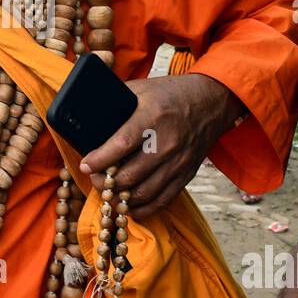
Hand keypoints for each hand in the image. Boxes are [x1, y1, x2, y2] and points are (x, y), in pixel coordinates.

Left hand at [81, 74, 244, 220]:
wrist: (211, 102)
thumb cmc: (170, 94)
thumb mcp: (141, 89)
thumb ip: (116, 102)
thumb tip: (86, 115)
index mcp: (152, 117)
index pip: (121, 145)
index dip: (100, 159)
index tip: (86, 165)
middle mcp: (167, 142)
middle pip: (129, 175)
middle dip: (105, 182)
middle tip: (95, 178)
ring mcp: (178, 162)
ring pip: (143, 193)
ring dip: (120, 198)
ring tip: (108, 192)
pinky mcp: (186, 175)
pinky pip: (162, 201)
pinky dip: (142, 209)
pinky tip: (128, 206)